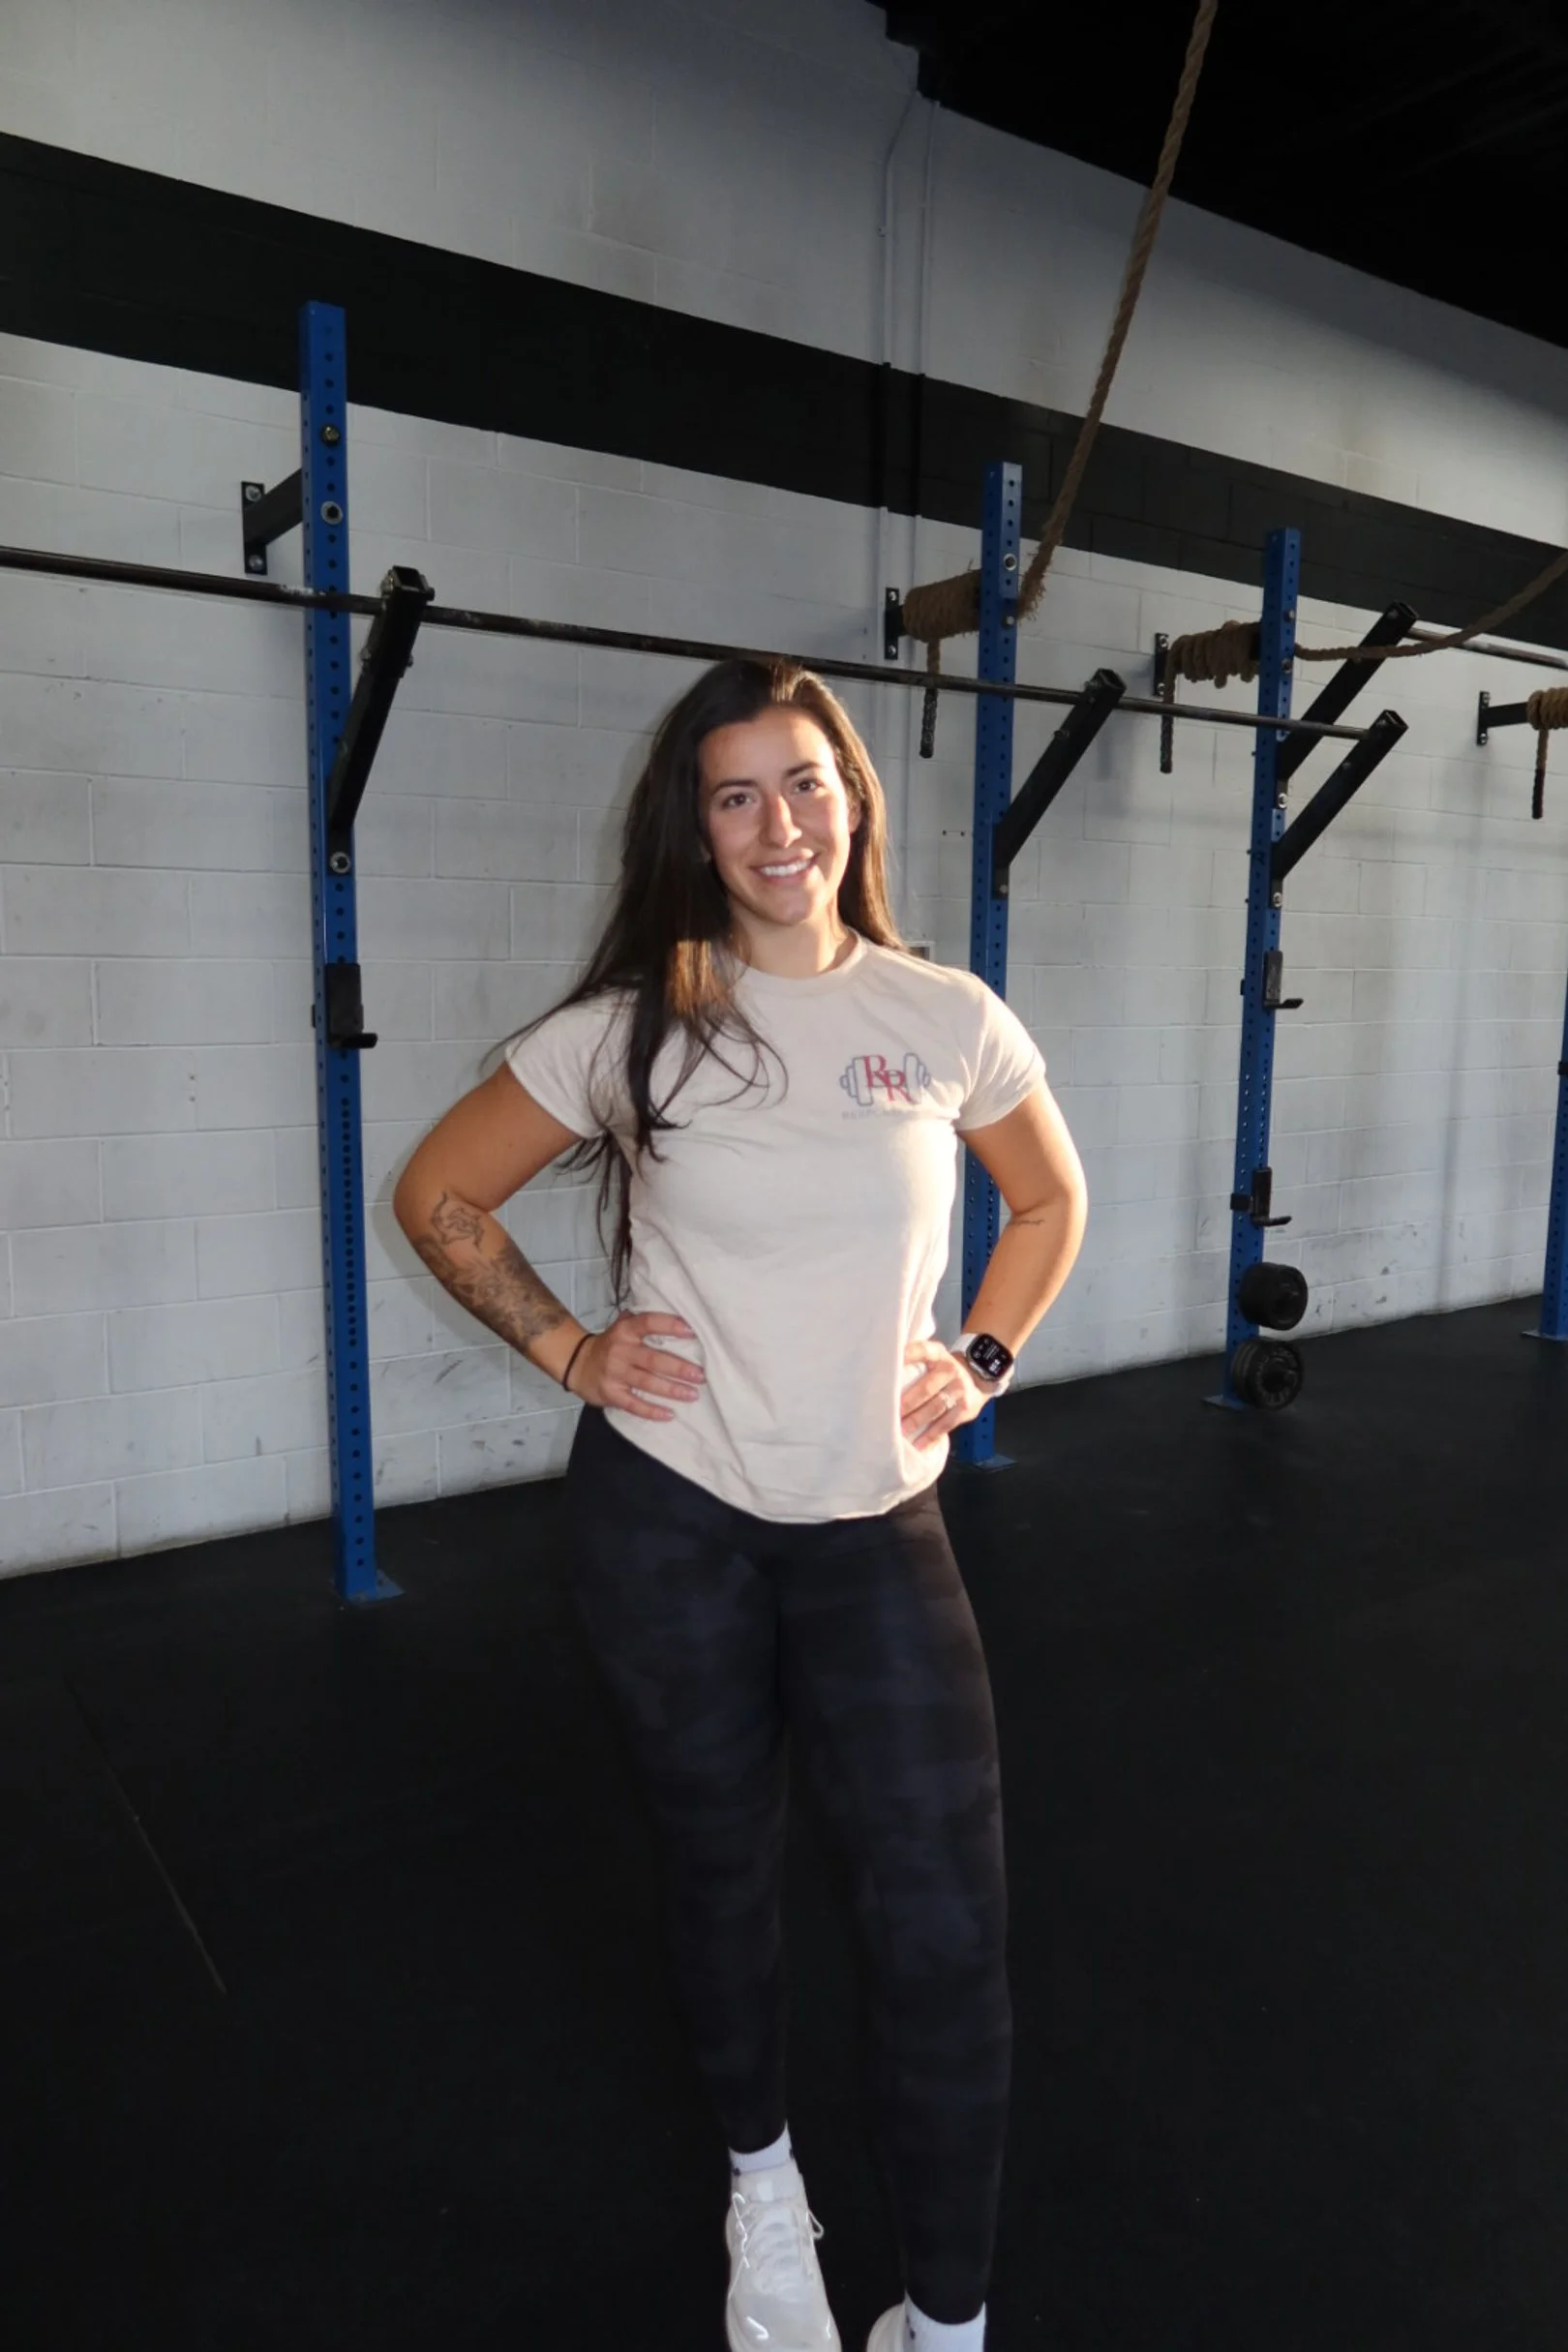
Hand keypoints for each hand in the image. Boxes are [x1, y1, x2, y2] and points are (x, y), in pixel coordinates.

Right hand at [569, 1313, 705, 1421]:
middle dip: (679, 1368)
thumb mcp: (622, 1327)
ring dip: (671, 1390)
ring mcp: (615, 1373)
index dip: (670, 1326)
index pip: (648, 1323)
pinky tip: (669, 1414)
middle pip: (653, 1359)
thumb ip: (644, 1322)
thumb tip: (680, 1317)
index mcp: (625, 1330)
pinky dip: (651, 1411)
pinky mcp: (611, 1393)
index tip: (692, 1332)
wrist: (576, 1363)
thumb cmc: (611, 1344)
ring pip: (646, 1383)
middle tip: (700, 1375)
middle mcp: (620, 1350)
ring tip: (692, 1395)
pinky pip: (633, 1405)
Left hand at [899, 1337, 986, 1451]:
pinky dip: (930, 1437)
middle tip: (888, 1414)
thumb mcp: (934, 1357)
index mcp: (938, 1354)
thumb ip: (915, 1361)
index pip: (922, 1351)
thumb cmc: (943, 1369)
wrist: (979, 1376)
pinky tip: (918, 1445)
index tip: (890, 1365)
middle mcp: (950, 1369)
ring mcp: (959, 1390)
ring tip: (900, 1432)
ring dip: (916, 1422)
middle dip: (907, 1403)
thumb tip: (882, 1373)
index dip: (907, 1356)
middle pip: (926, 1388)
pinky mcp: (965, 1409)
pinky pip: (945, 1425)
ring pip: (935, 1409)